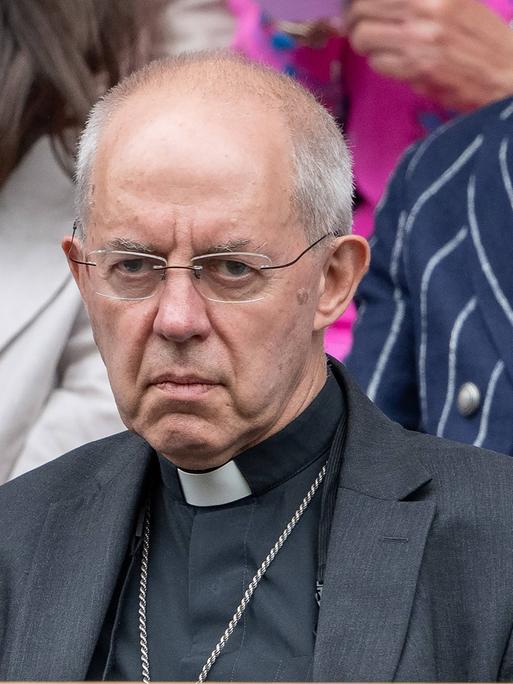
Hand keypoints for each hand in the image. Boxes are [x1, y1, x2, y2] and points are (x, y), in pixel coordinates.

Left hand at [346, 0, 512, 110]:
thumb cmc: (479, 35)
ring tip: (377, 46)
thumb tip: (363, 6)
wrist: (505, 71)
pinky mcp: (417, 67)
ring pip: (363, 36)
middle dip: (354, 22)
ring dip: (364, 45)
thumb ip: (415, 2)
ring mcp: (420, 37)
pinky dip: (380, 64)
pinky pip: (377, 63)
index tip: (357, 8)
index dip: (359, 0)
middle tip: (359, 28)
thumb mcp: (454, 1)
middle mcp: (425, 6)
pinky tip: (394, 62)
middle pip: (361, 9)